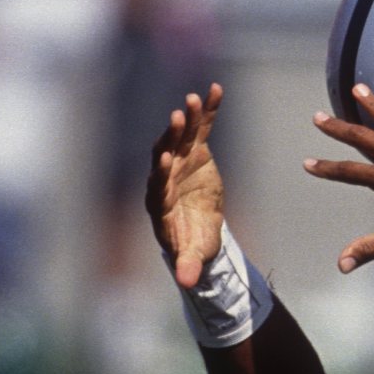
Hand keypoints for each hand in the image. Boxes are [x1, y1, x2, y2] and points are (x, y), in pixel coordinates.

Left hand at [147, 84, 224, 288]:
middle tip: (176, 120)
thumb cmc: (193, 244)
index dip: (160, 173)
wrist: (198, 227)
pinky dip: (207, 110)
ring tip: (193, 99)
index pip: (158, 186)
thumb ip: (189, 266)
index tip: (164, 160)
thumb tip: (187, 283)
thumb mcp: (194, 255)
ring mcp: (179, 161)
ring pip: (181, 137)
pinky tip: (215, 89)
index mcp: (160, 204)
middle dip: (170, 138)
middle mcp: (165, 178)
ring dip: (187, 118)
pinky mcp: (195, 151)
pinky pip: (201, 128)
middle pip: (165, 154)